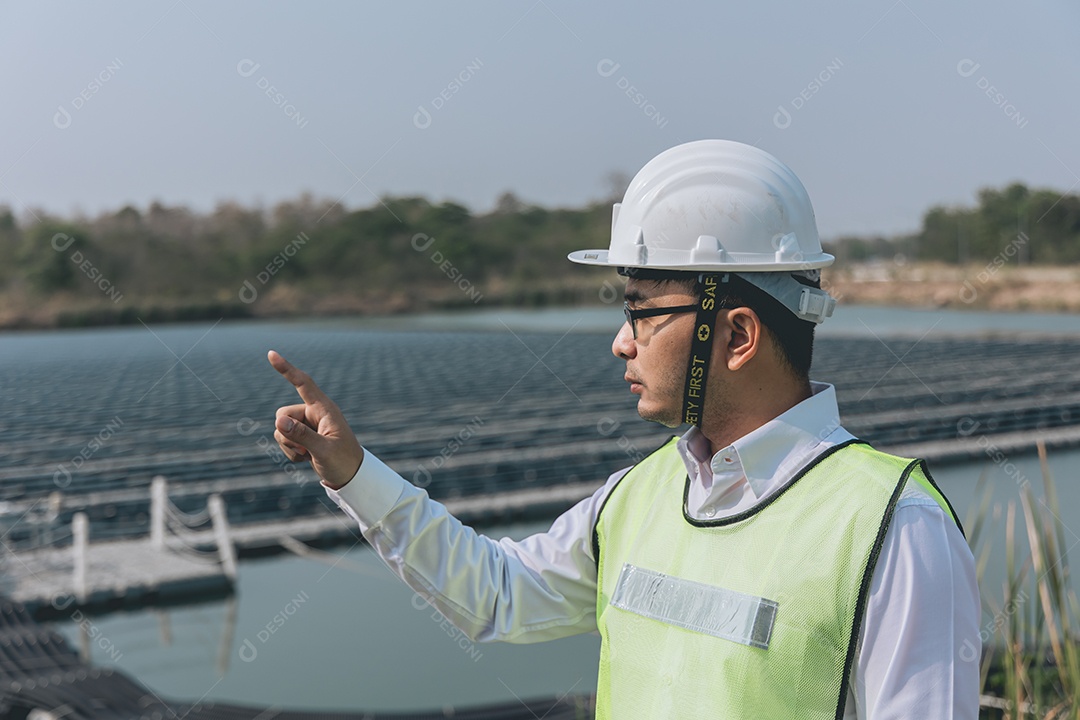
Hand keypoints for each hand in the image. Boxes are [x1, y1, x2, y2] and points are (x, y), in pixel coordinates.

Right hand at [268, 350, 363, 488]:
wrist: (350, 477)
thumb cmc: (343, 462)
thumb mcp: (323, 450)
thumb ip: (301, 435)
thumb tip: (278, 421)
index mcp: (324, 409)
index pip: (303, 384)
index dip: (287, 369)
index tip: (271, 354)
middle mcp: (314, 413)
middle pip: (282, 413)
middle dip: (287, 433)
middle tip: (307, 449)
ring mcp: (307, 424)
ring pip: (280, 428)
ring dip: (290, 446)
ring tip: (310, 454)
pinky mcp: (303, 436)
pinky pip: (283, 439)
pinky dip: (291, 452)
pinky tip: (308, 458)